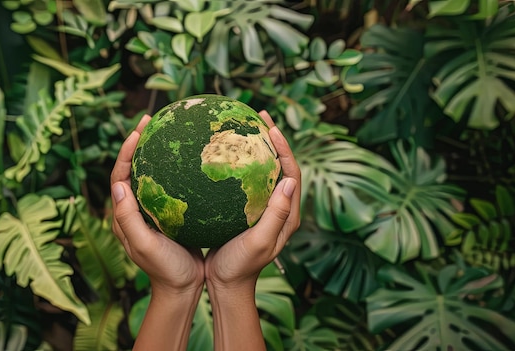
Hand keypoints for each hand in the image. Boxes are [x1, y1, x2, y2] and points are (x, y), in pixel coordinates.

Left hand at [111, 114, 204, 295]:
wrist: (183, 288)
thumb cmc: (165, 269)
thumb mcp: (145, 246)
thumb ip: (128, 219)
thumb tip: (119, 186)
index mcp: (124, 215)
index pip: (120, 175)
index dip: (126, 152)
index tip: (139, 131)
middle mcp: (135, 210)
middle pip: (133, 169)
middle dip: (139, 143)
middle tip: (151, 119)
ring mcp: (152, 212)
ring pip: (151, 175)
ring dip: (156, 152)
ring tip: (169, 131)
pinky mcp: (170, 215)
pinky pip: (170, 186)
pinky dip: (176, 169)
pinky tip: (193, 161)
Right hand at [205, 110, 300, 289]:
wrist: (226, 284)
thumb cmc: (241, 266)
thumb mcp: (260, 241)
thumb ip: (276, 214)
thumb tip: (288, 180)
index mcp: (287, 214)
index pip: (292, 172)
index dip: (284, 148)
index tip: (270, 127)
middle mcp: (279, 208)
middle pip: (281, 165)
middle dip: (273, 139)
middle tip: (258, 115)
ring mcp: (263, 209)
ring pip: (264, 170)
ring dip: (257, 147)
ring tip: (243, 126)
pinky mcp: (247, 211)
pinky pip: (247, 181)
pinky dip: (240, 164)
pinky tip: (222, 155)